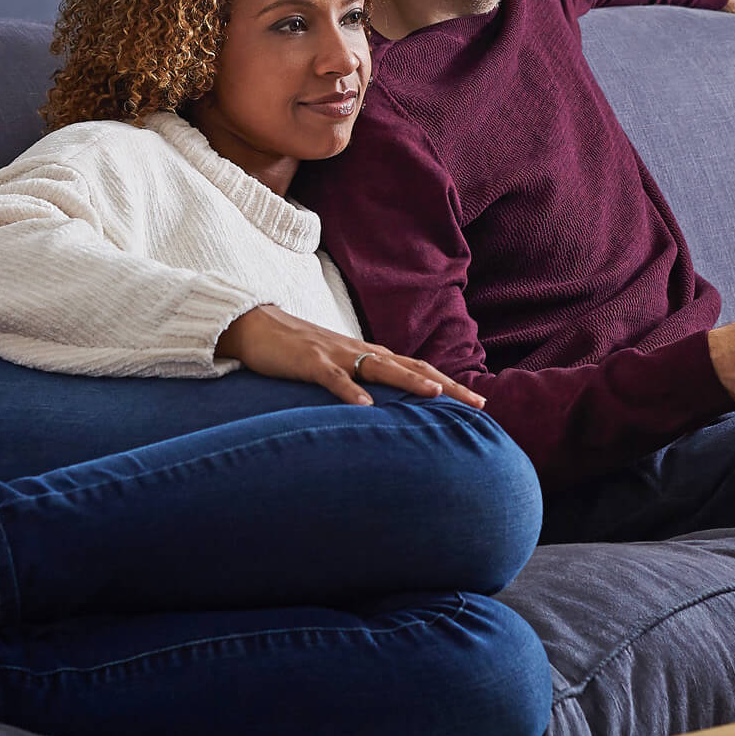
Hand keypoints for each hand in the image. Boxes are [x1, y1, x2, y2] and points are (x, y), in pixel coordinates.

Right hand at [216, 305, 486, 407]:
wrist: (255, 327)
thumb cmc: (297, 352)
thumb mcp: (336, 368)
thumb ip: (361, 382)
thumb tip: (387, 409)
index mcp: (369, 354)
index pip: (418, 367)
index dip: (450, 384)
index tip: (479, 402)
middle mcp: (360, 351)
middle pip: (411, 365)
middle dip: (447, 385)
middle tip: (479, 403)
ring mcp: (335, 354)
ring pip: (379, 366)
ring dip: (408, 380)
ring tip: (436, 396)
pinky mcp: (309, 361)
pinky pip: (333, 377)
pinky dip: (350, 390)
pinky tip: (366, 406)